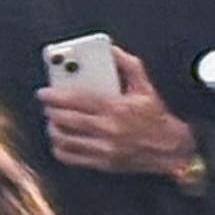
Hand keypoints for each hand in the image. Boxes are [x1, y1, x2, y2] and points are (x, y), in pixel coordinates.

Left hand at [39, 47, 200, 178]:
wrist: (171, 149)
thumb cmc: (156, 117)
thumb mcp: (145, 87)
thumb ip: (127, 65)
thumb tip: (111, 50)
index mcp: (116, 109)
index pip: (76, 101)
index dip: (55, 96)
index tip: (43, 93)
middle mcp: (108, 130)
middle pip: (66, 120)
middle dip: (51, 111)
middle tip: (47, 104)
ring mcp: (104, 149)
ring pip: (65, 139)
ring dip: (53, 128)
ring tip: (53, 120)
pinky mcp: (103, 163)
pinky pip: (71, 157)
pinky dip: (60, 148)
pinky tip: (61, 140)